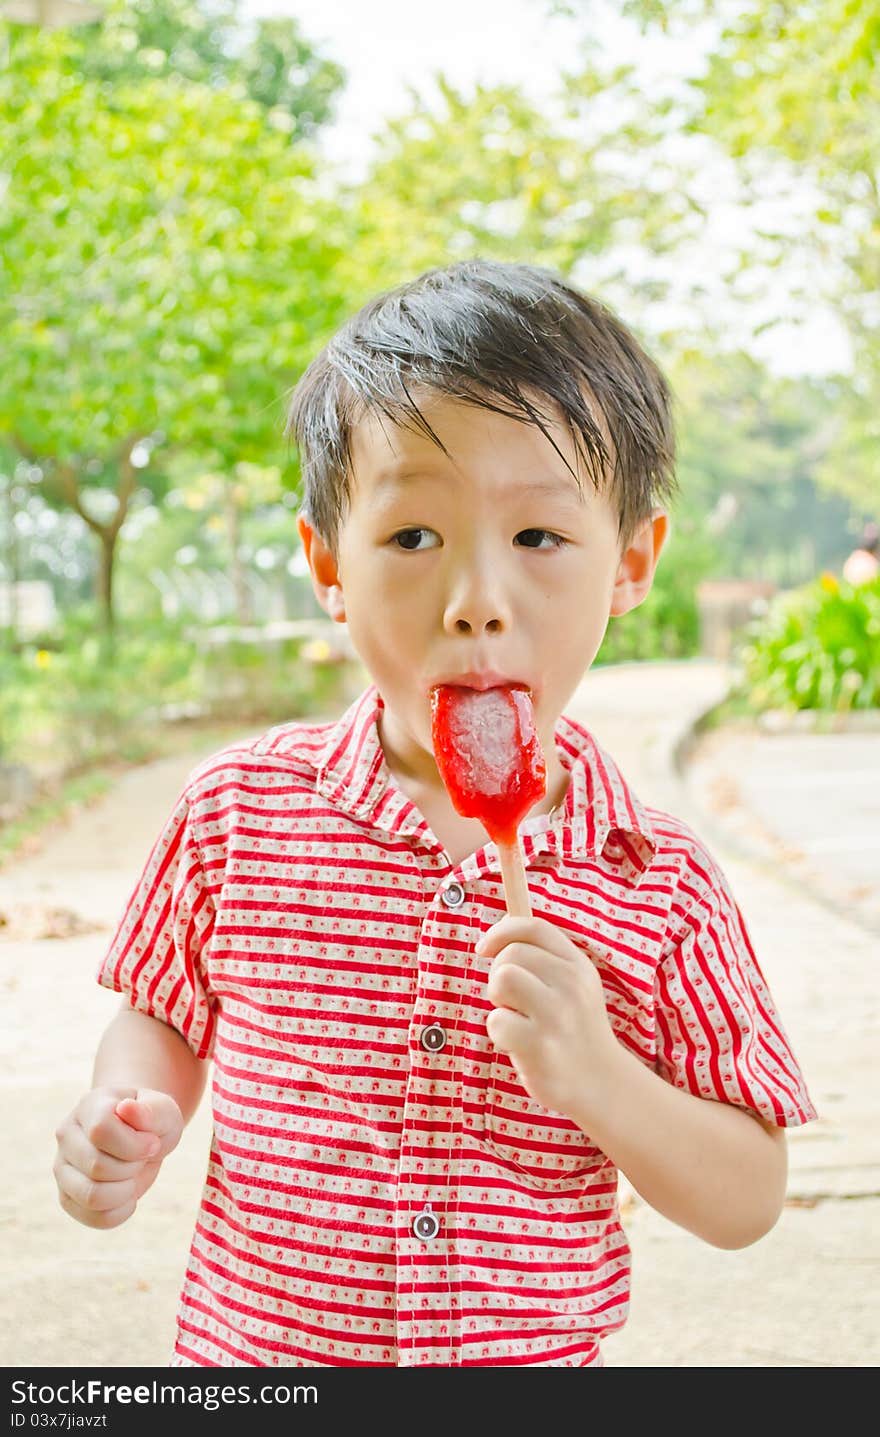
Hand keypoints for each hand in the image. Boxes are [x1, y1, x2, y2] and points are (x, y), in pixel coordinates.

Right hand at [53, 1086, 183, 1229]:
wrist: (139, 1137)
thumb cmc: (151, 1122)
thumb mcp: (164, 1111)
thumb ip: (152, 1110)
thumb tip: (126, 1109)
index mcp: (90, 1106)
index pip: (101, 1130)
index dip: (134, 1144)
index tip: (152, 1142)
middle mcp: (67, 1135)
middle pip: (97, 1166)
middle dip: (132, 1167)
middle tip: (141, 1157)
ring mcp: (63, 1167)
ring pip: (92, 1196)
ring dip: (125, 1191)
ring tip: (131, 1175)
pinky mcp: (67, 1197)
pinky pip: (94, 1218)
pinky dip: (120, 1211)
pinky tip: (127, 1193)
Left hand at [477, 915, 620, 1122]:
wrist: (601, 1082)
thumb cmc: (574, 1029)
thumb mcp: (574, 986)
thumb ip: (544, 957)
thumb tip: (499, 930)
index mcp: (578, 966)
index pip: (534, 927)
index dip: (502, 931)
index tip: (484, 948)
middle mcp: (571, 985)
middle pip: (512, 953)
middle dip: (499, 974)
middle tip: (512, 1000)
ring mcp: (557, 1015)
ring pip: (502, 979)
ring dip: (498, 1000)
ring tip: (515, 1017)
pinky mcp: (540, 1045)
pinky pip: (496, 1021)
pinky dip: (498, 1033)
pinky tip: (518, 1044)